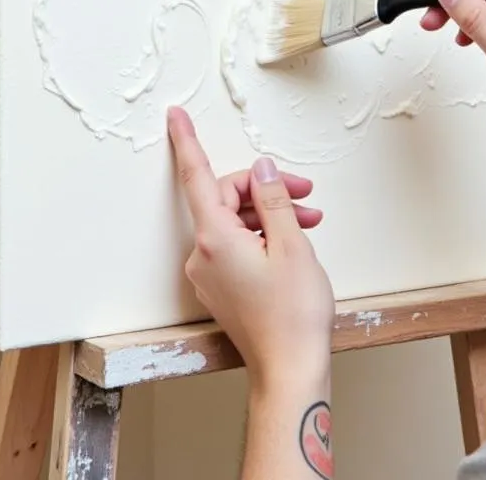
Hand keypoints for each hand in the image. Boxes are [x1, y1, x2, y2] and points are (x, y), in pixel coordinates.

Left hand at [167, 107, 334, 393]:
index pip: (197, 178)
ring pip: (236, 222)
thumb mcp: (292, 244)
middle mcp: (203, 255)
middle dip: (267, 189)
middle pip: (228, 198)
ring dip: (271, 214)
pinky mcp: (221, 287)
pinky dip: (264, 235)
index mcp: (216, 238)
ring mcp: (209, 274)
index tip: (175, 117)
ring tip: (309, 222)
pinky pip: (236, 245)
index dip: (186, 143)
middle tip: (305, 193)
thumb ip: (273, 198)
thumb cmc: (293, 314)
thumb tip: (261, 170)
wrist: (291, 369)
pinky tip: (293, 241)